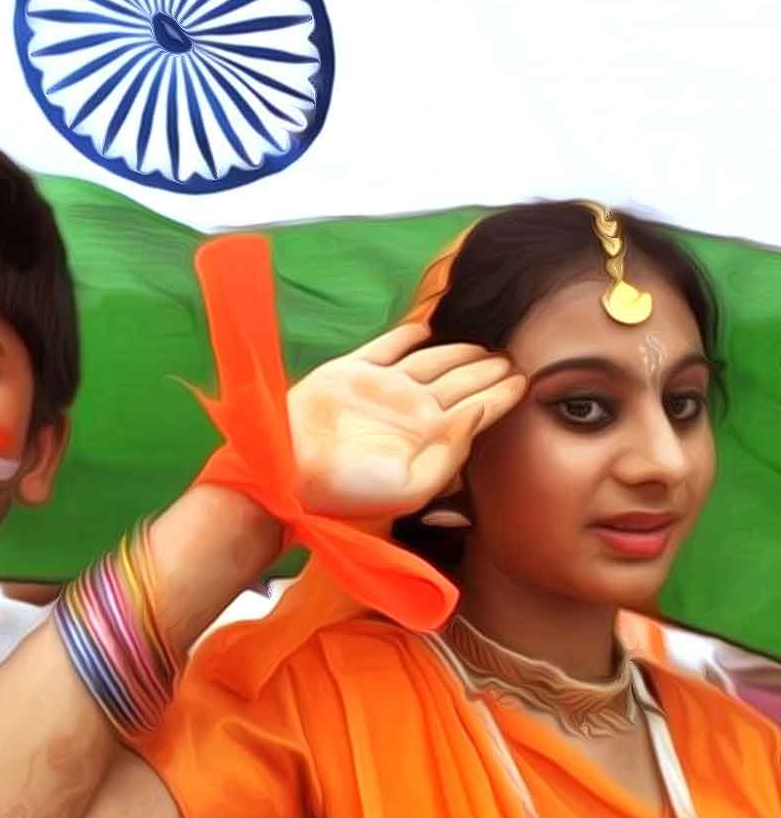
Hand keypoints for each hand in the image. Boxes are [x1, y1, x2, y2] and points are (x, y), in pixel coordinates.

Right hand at [288, 322, 526, 519]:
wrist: (289, 472)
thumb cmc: (351, 489)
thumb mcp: (415, 485)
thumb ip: (452, 450)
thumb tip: (479, 413)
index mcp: (430, 436)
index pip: (478, 408)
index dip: (503, 394)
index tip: (527, 380)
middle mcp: (411, 408)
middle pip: (461, 381)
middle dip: (490, 370)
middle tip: (514, 357)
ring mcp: (383, 387)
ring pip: (433, 361)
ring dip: (461, 352)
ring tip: (484, 347)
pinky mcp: (351, 370)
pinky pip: (387, 346)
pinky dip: (407, 335)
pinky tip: (426, 329)